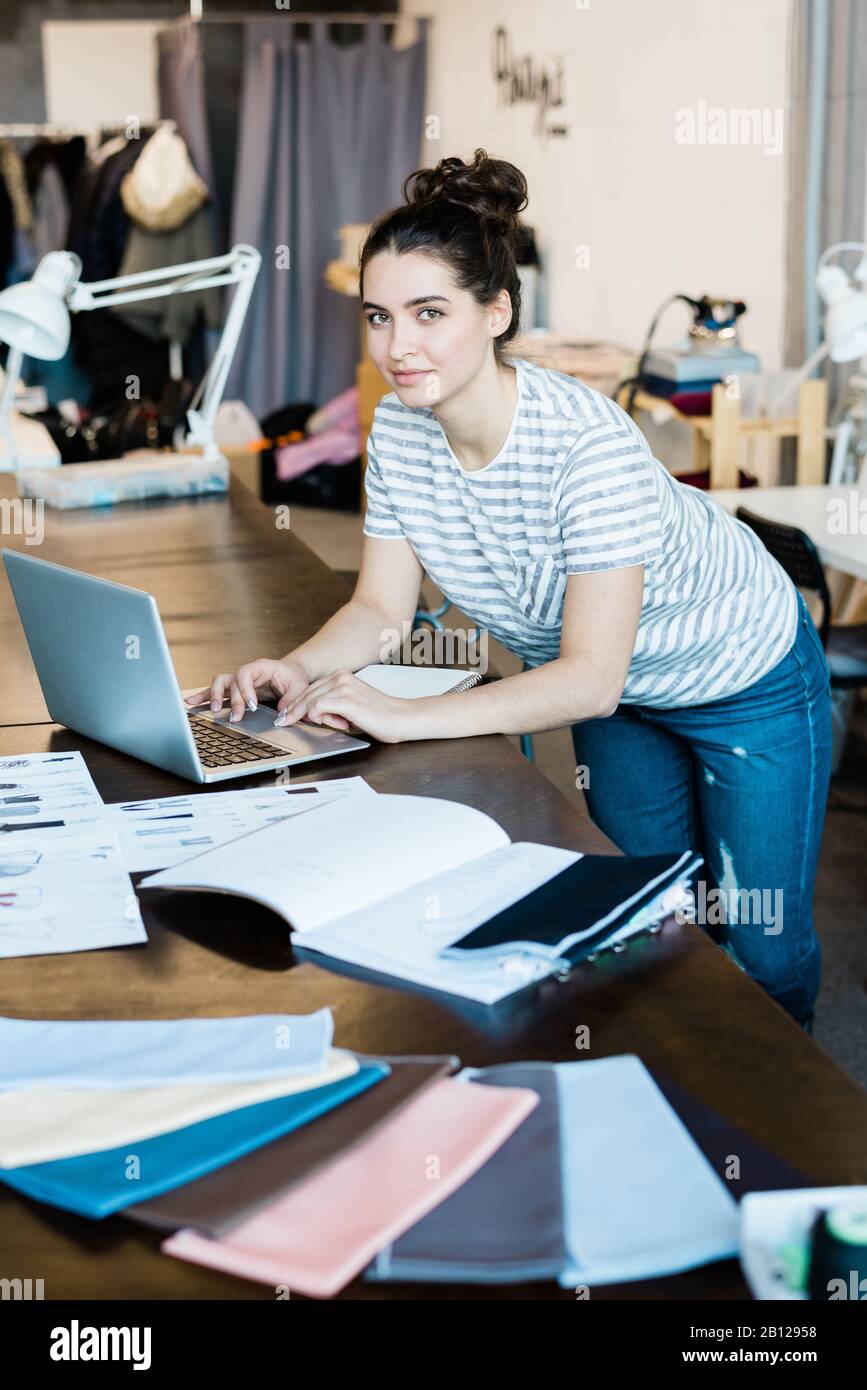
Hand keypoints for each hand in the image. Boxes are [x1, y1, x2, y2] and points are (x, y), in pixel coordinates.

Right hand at [184, 659, 309, 723]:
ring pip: (219, 683)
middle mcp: (246, 672)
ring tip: (214, 709)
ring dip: (214, 696)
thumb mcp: (299, 686)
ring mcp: (238, 680)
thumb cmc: (294, 677)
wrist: (291, 673)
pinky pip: (215, 691)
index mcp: (261, 667)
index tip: (252, 705)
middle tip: (237, 716)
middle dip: (233, 700)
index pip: (246, 673)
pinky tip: (191, 702)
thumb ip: (291, 700)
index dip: (246, 689)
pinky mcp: (233, 690)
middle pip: (231, 681)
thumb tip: (281, 715)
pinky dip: (203, 696)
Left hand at [274, 668, 414, 743]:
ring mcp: (344, 687)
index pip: (310, 688)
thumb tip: (310, 713)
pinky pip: (318, 707)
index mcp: (341, 676)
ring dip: (306, 715)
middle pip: (306, 694)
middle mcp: (341, 677)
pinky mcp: (347, 700)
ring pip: (309, 701)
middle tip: (283, 722)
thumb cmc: (378, 716)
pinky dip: (316, 717)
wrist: (399, 719)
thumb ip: (330, 705)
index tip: (287, 714)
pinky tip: (325, 722)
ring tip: (310, 724)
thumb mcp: (349, 706)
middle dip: (293, 710)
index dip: (296, 703)